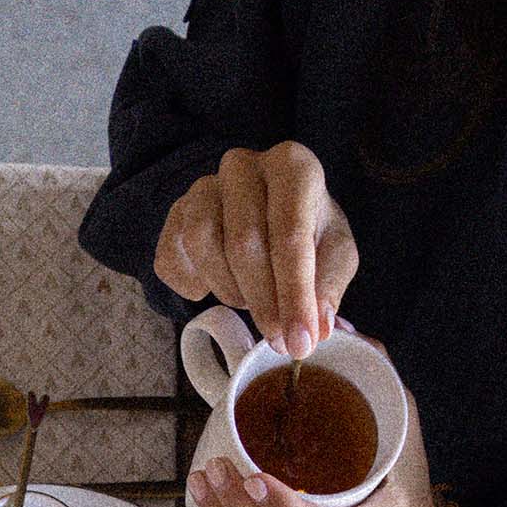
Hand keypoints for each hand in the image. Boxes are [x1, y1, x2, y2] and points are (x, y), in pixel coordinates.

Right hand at [155, 143, 358, 356]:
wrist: (263, 214)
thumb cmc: (305, 231)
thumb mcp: (334, 255)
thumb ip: (329, 286)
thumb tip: (320, 325)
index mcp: (292, 165)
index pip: (290, 233)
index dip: (295, 294)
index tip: (300, 341)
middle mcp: (243, 166)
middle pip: (243, 243)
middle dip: (263, 302)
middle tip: (277, 338)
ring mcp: (202, 187)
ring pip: (203, 246)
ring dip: (228, 290)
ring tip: (249, 299)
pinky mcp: (174, 213)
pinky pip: (172, 259)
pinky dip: (194, 285)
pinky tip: (216, 285)